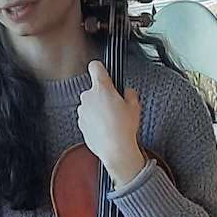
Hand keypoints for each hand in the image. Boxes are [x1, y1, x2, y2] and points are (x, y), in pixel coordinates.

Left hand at [78, 61, 145, 182]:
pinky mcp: (81, 123)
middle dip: (103, 96)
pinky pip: (88, 118)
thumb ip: (130, 93)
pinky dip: (95, 121)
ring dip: (98, 109)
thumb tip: (127, 92)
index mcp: (102, 88)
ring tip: (112, 121)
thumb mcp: (135, 107)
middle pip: (94, 89)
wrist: (115, 150)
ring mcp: (83, 111)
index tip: (103, 71)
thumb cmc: (124, 129)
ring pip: (91, 104)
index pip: (95, 67)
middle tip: (116, 107)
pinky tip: (106, 128)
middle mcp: (89, 97)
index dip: (100, 68)